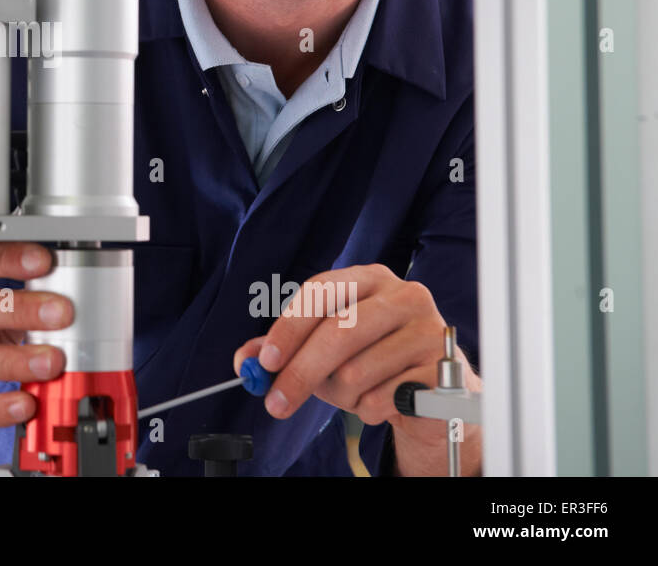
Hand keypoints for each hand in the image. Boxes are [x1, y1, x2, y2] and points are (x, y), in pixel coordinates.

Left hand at [232, 263, 482, 475]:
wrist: (430, 392)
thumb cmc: (370, 361)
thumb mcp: (321, 351)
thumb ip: (282, 351)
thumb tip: (244, 360)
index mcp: (369, 279)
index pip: (321, 292)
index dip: (289, 327)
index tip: (267, 362)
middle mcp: (403, 295)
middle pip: (339, 331)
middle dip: (301, 373)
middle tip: (276, 403)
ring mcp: (429, 329)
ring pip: (358, 371)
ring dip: (343, 395)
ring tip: (354, 393)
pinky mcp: (443, 369)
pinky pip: (384, 398)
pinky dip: (369, 410)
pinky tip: (381, 403)